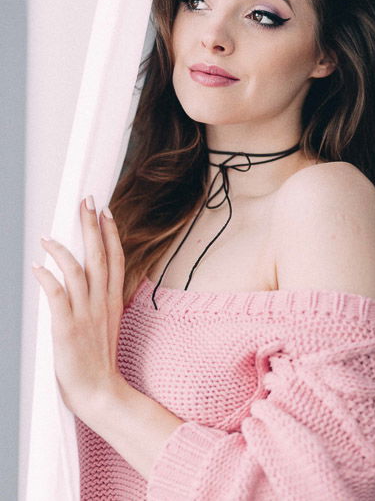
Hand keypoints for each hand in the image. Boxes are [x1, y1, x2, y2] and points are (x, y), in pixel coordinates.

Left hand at [33, 195, 125, 421]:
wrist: (100, 392)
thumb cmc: (99, 359)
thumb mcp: (109, 323)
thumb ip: (103, 298)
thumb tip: (94, 278)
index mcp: (113, 300)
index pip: (116, 258)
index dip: (111, 233)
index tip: (106, 211)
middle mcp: (101, 302)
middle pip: (99, 257)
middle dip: (91, 227)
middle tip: (86, 202)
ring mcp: (85, 315)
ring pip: (78, 272)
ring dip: (64, 250)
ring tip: (50, 234)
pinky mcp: (67, 329)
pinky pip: (57, 298)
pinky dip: (48, 280)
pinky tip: (38, 266)